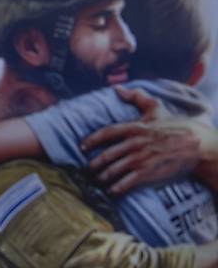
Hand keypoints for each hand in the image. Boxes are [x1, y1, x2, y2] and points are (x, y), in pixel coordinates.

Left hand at [82, 87, 204, 194]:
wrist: (198, 145)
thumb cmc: (176, 126)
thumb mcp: (156, 108)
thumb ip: (136, 97)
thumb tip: (117, 88)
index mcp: (134, 128)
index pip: (106, 133)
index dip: (91, 140)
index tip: (82, 147)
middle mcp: (134, 144)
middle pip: (106, 155)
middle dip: (93, 164)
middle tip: (86, 170)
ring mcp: (141, 159)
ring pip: (114, 170)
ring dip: (102, 177)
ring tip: (97, 181)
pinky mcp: (149, 173)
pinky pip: (127, 182)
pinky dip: (116, 188)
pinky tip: (111, 191)